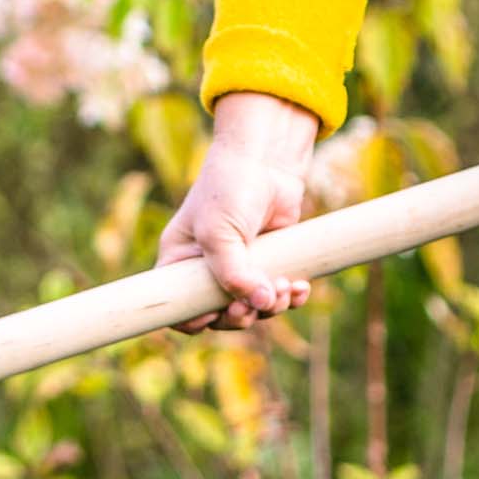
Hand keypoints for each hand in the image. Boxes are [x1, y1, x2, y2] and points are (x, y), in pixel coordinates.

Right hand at [157, 92, 319, 332]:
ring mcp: (241, 267)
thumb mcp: (220, 232)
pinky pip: (278, 295)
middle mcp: (208, 268)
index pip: (178, 307)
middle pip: (220, 316)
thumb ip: (233, 274)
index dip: (195, 320)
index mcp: (181, 262)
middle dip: (241, 316)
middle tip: (255, 305)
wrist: (268, 159)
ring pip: (253, 308)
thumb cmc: (229, 187)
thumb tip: (260, 304)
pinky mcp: (271, 263)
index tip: (215, 312)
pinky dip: (290, 296)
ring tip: (284, 287)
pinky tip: (299, 287)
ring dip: (271, 306)